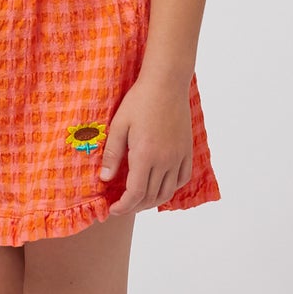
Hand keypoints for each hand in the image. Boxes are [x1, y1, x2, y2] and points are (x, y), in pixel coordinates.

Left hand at [100, 75, 192, 216]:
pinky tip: (160, 186)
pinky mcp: (187, 150)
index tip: (113, 209)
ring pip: (168, 191)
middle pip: (151, 196)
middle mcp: (165, 160)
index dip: (123, 206)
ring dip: (152, 201)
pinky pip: (182, 178)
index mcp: (145, 155)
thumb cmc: (139, 101)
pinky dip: (171, 188)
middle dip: (135, 206)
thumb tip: (105, 179)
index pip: (135, 193)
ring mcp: (179, 156)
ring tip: (139, 201)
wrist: (166, 83)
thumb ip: (112, 154)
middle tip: (122, 206)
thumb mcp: (118, 125)